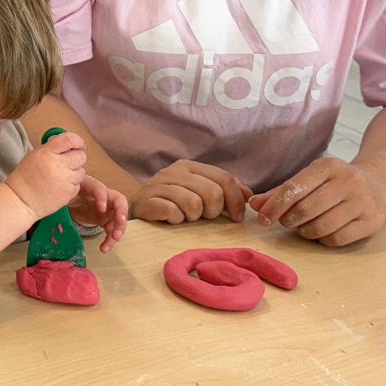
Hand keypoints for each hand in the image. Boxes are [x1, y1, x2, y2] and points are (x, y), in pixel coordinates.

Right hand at [6, 131, 85, 217]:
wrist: (20, 201)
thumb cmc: (24, 178)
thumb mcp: (34, 155)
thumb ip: (52, 147)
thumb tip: (68, 143)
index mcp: (47, 153)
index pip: (70, 140)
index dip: (78, 141)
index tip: (79, 145)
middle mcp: (57, 165)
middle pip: (81, 156)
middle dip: (76, 158)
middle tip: (67, 163)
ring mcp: (64, 180)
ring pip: (81, 171)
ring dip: (74, 172)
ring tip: (60, 177)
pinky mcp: (68, 193)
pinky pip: (78, 184)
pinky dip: (71, 185)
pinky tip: (59, 186)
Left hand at [69, 176, 127, 252]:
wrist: (73, 202)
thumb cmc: (71, 194)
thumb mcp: (67, 193)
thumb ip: (67, 194)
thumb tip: (60, 196)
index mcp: (92, 187)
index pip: (100, 189)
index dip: (102, 198)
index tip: (101, 209)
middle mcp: (105, 197)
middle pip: (119, 203)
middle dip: (121, 215)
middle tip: (119, 224)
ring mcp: (108, 209)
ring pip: (118, 218)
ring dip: (118, 230)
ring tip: (113, 239)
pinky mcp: (106, 220)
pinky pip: (112, 230)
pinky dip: (109, 240)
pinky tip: (104, 247)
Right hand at [132, 160, 251, 223]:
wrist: (136, 208)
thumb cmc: (172, 202)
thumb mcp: (199, 193)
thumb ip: (223, 191)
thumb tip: (249, 195)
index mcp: (190, 166)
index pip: (224, 178)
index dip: (236, 200)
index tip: (237, 218)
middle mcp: (174, 171)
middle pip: (212, 192)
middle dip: (213, 211)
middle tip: (204, 218)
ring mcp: (158, 184)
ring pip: (193, 203)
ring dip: (193, 217)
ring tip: (185, 217)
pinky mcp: (146, 200)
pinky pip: (172, 212)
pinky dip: (176, 220)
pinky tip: (171, 219)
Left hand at [248, 157, 385, 246]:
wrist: (377, 186)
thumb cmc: (333, 184)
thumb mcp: (309, 179)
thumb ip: (280, 192)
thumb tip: (254, 205)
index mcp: (328, 165)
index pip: (293, 189)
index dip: (274, 207)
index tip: (262, 219)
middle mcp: (349, 181)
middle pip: (305, 210)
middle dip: (289, 220)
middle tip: (287, 221)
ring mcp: (363, 202)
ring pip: (320, 227)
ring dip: (305, 231)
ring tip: (305, 225)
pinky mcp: (372, 222)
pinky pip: (336, 239)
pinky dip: (323, 239)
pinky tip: (323, 231)